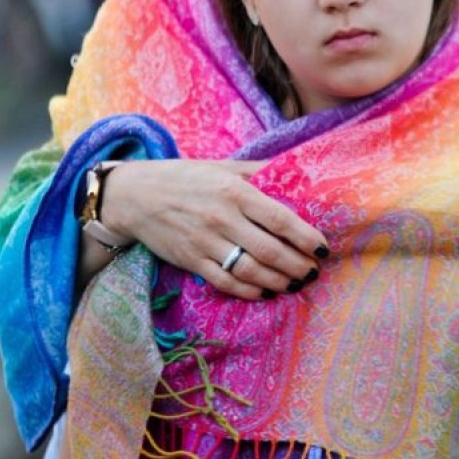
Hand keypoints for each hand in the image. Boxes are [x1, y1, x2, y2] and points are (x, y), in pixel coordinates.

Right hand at [96, 159, 326, 299]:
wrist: (134, 195)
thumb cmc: (185, 177)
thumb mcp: (223, 167)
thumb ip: (259, 171)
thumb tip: (296, 170)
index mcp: (235, 192)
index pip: (280, 219)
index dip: (305, 237)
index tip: (323, 248)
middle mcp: (222, 219)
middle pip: (270, 251)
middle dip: (298, 265)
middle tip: (313, 271)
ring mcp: (205, 243)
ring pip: (251, 271)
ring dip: (278, 282)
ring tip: (294, 283)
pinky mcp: (191, 261)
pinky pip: (225, 282)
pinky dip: (248, 291)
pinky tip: (264, 291)